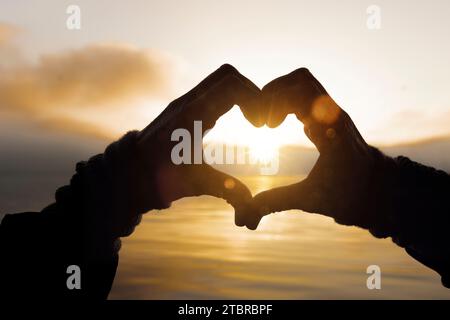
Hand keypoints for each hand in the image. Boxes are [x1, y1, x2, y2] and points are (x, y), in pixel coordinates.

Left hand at [136, 64, 263, 228]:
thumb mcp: (194, 184)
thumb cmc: (158, 179)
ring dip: (241, 94)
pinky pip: (212, 89)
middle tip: (258, 119)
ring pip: (220, 79)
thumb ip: (226, 190)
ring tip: (251, 120)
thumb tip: (250, 205)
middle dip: (251, 92)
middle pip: (228, 75)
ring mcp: (184, 102)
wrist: (128, 173)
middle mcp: (187, 103)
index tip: (260, 126)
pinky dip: (231, 98)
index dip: (254, 100)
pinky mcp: (184, 107)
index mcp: (191, 117)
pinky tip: (235, 121)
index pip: (230, 86)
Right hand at [252, 68, 390, 229]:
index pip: (299, 91)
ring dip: (280, 95)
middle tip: (262, 120)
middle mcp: (333, 115)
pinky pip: (306, 95)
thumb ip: (277, 202)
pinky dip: (287, 102)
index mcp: (329, 128)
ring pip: (304, 83)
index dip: (273, 101)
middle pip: (301, 79)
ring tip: (268, 122)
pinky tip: (277, 125)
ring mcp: (332, 114)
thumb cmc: (352, 196)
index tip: (264, 126)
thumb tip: (246, 216)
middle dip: (273, 92)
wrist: (382, 193)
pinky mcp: (329, 118)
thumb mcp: (311, 200)